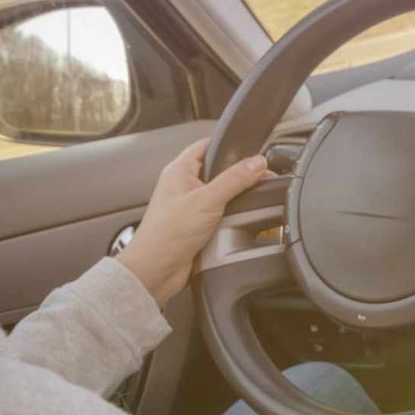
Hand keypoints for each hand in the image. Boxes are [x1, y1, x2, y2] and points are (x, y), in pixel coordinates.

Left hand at [115, 139, 267, 306]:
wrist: (156, 270)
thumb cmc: (167, 234)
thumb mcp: (207, 200)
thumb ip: (235, 179)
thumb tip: (257, 163)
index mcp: (179, 170)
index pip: (207, 145)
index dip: (229, 145)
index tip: (252, 150)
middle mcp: (183, 185)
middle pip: (218, 170)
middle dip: (237, 175)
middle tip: (257, 178)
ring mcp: (190, 205)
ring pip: (221, 193)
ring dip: (234, 199)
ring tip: (244, 203)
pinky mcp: (197, 224)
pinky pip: (220, 213)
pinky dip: (230, 217)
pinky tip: (236, 221)